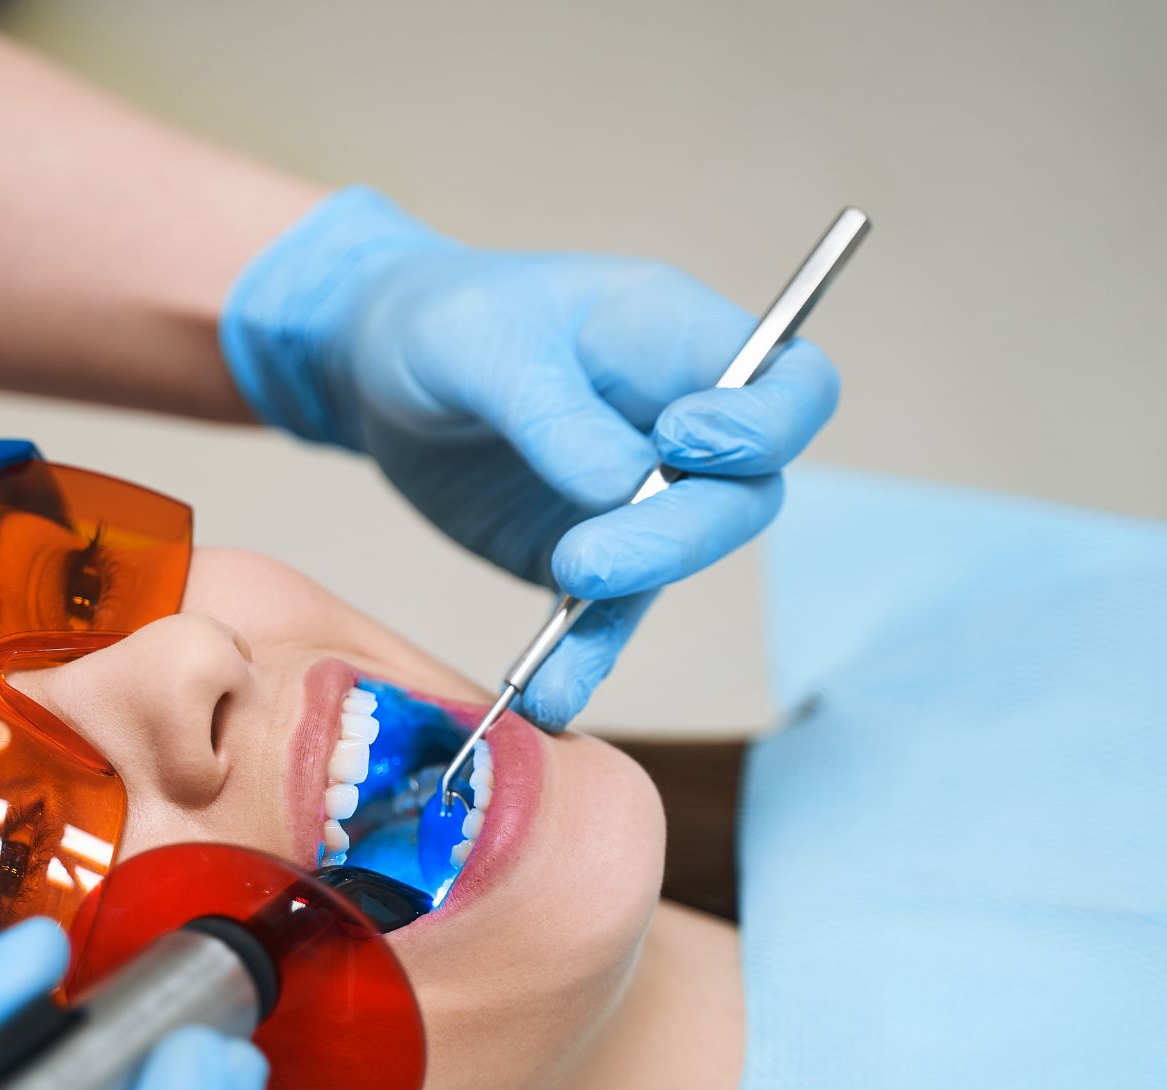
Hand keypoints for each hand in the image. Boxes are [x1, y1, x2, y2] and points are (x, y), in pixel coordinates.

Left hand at [221, 187, 840, 729]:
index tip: (681, 443)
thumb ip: (554, 411)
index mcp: (677, 338)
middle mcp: (678, 423)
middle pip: (745, 494)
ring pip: (680, 564)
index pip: (790, 387)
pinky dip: (581, 654)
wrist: (375, 369)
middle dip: (679, 535)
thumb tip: (623, 488)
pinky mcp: (588, 557)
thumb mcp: (482, 342)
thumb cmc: (444, 320)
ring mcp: (639, 498)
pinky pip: (605, 614)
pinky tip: (549, 691)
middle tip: (586, 560)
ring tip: (557, 632)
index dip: (766, 426)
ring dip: (628, 602)